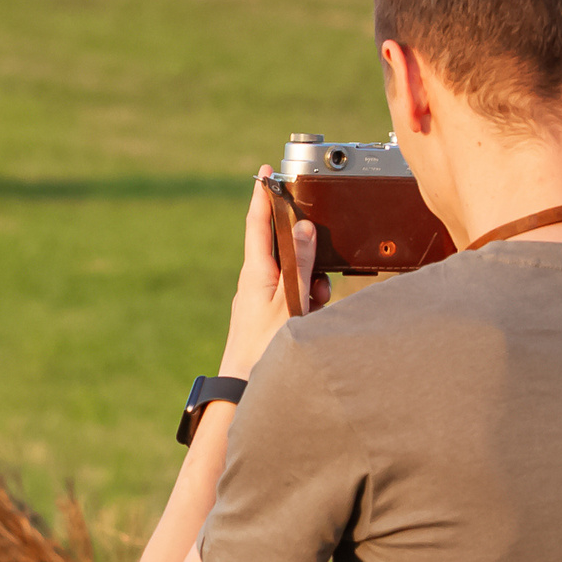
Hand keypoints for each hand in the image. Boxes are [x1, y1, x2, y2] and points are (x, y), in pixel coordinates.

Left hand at [220, 174, 330, 379]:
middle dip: (307, 255)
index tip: (266, 173)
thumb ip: (301, 264)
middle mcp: (255, 281)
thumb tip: (305, 228)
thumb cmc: (264, 348)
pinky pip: (293, 296)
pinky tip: (311, 317)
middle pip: (284, 250)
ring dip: (311, 284)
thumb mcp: (290, 301)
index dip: (263, 197)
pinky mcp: (268, 314)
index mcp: (255, 272)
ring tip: (314, 306)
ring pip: (294, 275)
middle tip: (317, 276)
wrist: (244, 389)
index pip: (258, 224)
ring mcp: (260, 299)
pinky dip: (307, 301)